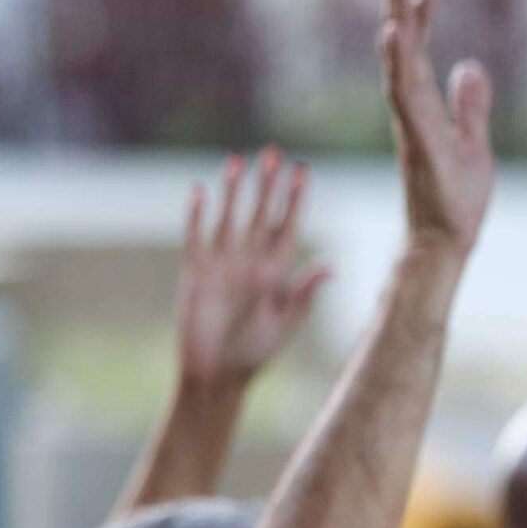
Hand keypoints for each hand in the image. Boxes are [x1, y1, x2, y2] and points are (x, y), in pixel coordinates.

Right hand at [174, 148, 328, 391]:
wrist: (216, 374)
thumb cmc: (254, 354)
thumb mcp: (284, 322)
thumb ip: (303, 292)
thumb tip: (331, 267)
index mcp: (276, 272)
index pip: (287, 226)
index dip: (295, 199)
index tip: (303, 171)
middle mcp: (250, 263)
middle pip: (259, 214)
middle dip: (267, 185)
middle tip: (273, 153)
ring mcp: (222, 265)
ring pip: (228, 218)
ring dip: (233, 191)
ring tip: (238, 160)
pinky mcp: (195, 272)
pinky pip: (195, 237)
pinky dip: (197, 215)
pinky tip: (200, 190)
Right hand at [378, 0, 494, 257]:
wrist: (446, 242)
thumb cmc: (457, 199)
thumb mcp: (475, 143)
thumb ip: (470, 106)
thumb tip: (469, 66)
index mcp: (424, 109)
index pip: (420, 54)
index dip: (420, 18)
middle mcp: (411, 112)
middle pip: (404, 50)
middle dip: (400, 6)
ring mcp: (412, 125)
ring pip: (401, 65)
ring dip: (400, 23)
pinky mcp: (419, 141)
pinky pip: (406, 96)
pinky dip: (400, 63)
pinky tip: (399, 35)